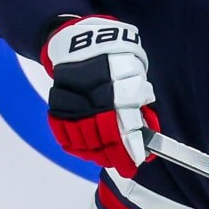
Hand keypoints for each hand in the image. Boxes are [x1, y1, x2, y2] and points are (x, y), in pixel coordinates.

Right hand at [43, 16, 158, 175]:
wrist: (84, 42)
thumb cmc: (116, 59)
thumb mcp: (136, 77)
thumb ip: (140, 105)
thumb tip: (149, 130)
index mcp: (118, 96)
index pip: (124, 133)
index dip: (129, 152)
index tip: (134, 163)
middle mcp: (95, 103)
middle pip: (103, 140)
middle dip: (114, 157)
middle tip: (122, 166)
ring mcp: (74, 104)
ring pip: (82, 140)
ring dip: (95, 154)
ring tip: (105, 158)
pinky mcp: (58, 104)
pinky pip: (62, 131)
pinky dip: (73, 144)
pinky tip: (84, 150)